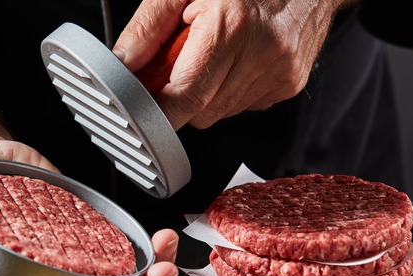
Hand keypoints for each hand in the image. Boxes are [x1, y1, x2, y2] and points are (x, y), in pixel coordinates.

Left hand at [113, 0, 347, 128]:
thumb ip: (148, 27)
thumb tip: (123, 64)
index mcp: (232, 26)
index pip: (183, 98)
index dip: (155, 111)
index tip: (138, 106)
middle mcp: (261, 53)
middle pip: (198, 112)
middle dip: (178, 97)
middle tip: (177, 63)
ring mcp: (279, 74)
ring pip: (219, 113)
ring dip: (204, 92)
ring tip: (211, 52)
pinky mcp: (289, 85)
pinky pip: (242, 105)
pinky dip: (229, 89)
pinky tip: (234, 59)